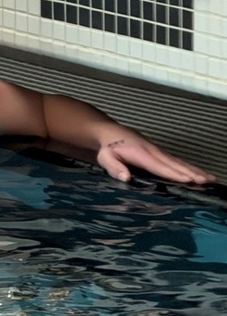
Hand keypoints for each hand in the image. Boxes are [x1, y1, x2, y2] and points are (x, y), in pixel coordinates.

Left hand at [97, 138, 215, 183]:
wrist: (111, 133)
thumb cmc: (108, 148)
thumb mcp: (105, 158)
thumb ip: (114, 167)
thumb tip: (126, 178)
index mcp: (140, 154)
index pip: (159, 166)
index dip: (173, 173)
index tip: (188, 180)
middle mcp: (154, 152)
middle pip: (175, 164)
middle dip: (191, 173)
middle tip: (206, 182)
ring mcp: (159, 152)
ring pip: (180, 162)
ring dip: (196, 170)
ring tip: (211, 179)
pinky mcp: (161, 153)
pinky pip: (177, 162)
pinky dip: (190, 168)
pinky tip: (200, 174)